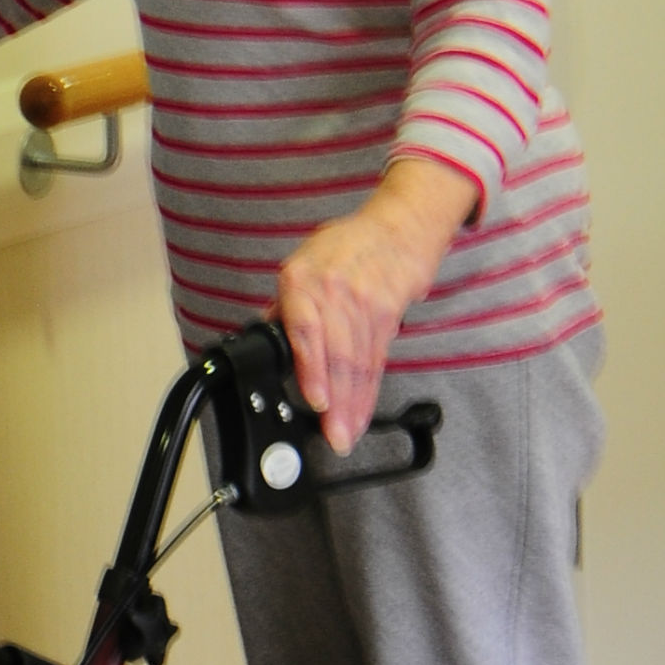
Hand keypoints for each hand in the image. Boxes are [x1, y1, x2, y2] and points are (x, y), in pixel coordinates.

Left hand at [276, 160, 476, 451]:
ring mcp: (365, 305)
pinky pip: (376, 361)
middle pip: (338, 355)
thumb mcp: (303, 263)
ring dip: (353, 405)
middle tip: (334, 436)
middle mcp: (333, 292)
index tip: (317, 399)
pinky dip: (368, 392)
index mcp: (301, 280)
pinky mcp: (389, 317)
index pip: (306, 330)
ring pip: (358, 364)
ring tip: (345, 435)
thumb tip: (265, 337)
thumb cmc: (346, 247)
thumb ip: (286, 305)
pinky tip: (361, 413)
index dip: (314, 368)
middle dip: (336, 401)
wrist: (398, 228)